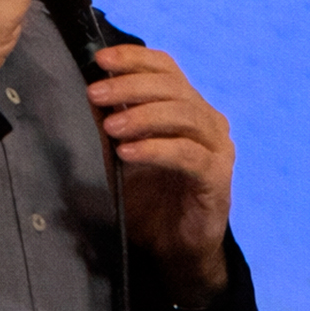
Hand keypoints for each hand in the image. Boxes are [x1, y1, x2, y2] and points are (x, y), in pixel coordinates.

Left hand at [88, 45, 233, 305]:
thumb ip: (112, 124)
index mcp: (188, 107)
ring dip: (142, 116)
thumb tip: (92, 90)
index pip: (166, 69)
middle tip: (96, 93)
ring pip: (184, 116)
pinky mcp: (217, 178)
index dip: (134, 59)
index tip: (100, 59)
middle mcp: (208, 121)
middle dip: (131, 87)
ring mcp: (217, 148)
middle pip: (174, 88)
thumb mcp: (121, 156)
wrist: (175, 251)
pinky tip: (129, 152)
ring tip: (110, 127)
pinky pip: (188, 155)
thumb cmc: (150, 201)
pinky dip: (156, 149)